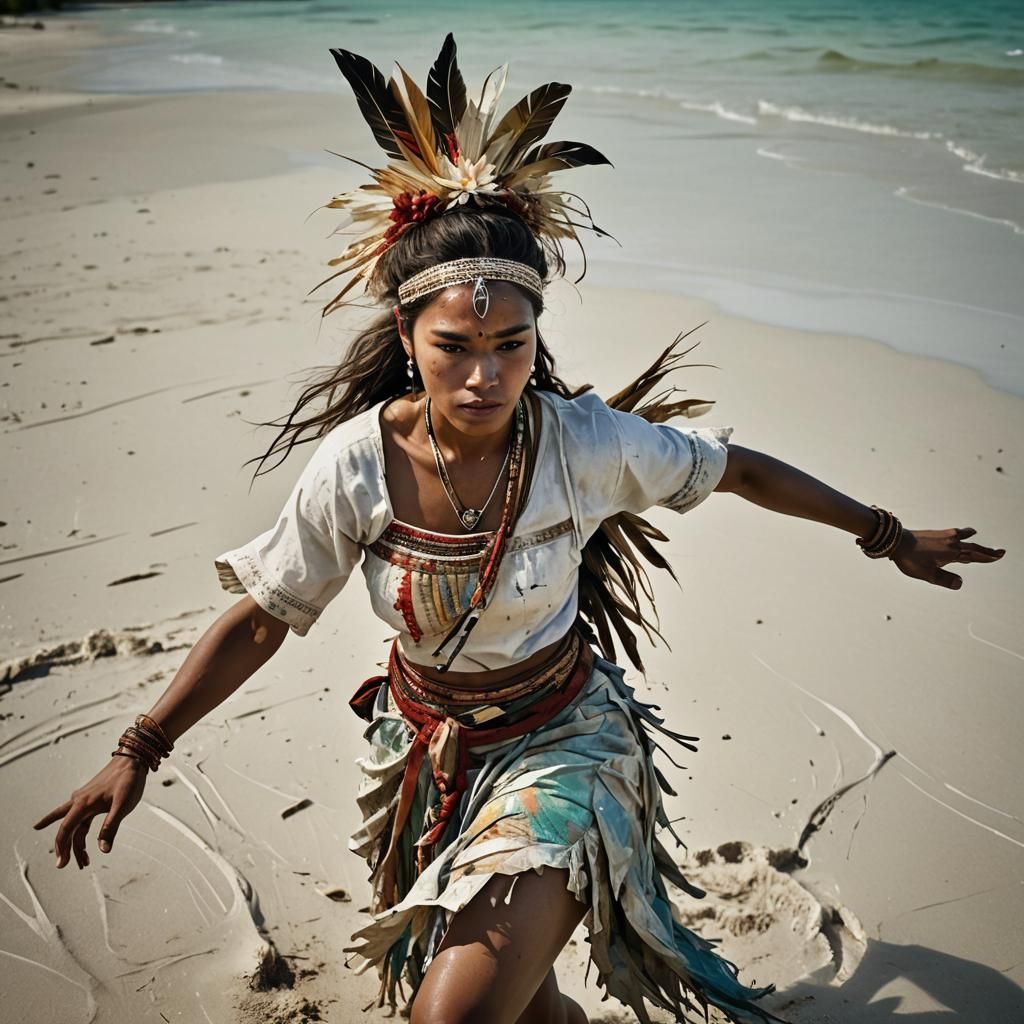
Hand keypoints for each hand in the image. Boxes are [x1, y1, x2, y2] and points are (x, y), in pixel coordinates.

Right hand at [33, 756, 147, 868]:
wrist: (133, 759)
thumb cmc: (128, 779)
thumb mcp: (122, 805)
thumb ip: (111, 827)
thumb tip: (103, 849)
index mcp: (83, 803)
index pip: (66, 829)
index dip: (62, 848)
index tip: (61, 863)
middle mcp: (79, 801)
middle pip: (66, 828)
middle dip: (64, 848)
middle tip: (63, 865)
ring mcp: (84, 799)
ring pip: (74, 825)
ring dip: (76, 843)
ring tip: (84, 860)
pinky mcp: (91, 798)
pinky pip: (80, 818)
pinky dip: (79, 831)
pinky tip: (78, 838)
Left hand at [890, 527, 1004, 589]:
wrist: (895, 541)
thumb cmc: (910, 558)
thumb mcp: (928, 574)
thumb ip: (945, 580)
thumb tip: (960, 584)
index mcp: (952, 552)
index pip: (975, 555)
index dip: (987, 556)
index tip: (999, 555)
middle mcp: (951, 542)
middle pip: (973, 546)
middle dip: (986, 550)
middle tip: (998, 552)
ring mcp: (943, 536)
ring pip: (963, 537)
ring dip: (972, 539)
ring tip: (975, 537)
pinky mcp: (935, 533)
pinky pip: (953, 533)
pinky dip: (960, 534)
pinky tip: (957, 533)